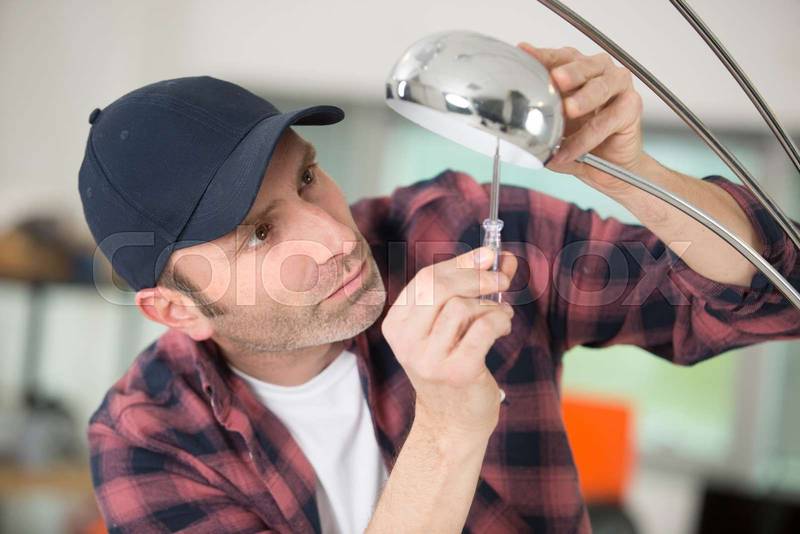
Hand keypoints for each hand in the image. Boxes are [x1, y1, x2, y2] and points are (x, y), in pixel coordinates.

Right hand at [381, 246, 517, 442]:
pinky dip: (500, 321)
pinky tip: (502, 327)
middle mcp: (405, 341)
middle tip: (503, 279)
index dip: (461, 262)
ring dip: (491, 306)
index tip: (489, 254)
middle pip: (440, 286)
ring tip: (500, 316)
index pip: (426, 279)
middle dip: (477, 276)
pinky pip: (483, 327)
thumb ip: (466, 290)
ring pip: (462, 306)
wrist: (452, 424)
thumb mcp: (446, 327)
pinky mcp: (456, 371)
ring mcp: (428, 358)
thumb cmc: (451, 367)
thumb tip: (499, 257)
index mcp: (396, 324)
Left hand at [518, 43, 644, 194]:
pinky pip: (606, 121)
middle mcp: (599, 71)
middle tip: (557, 79)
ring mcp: (618, 86)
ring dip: (584, 99)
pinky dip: (586, 138)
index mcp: (577, 68)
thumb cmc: (583, 138)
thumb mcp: (555, 128)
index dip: (543, 56)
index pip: (559, 57)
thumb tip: (515, 126)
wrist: (612, 166)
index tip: (525, 52)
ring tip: (569, 110)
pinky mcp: (631, 107)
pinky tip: (570, 151)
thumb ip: (539, 119)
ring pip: (600, 88)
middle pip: (583, 65)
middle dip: (569, 71)